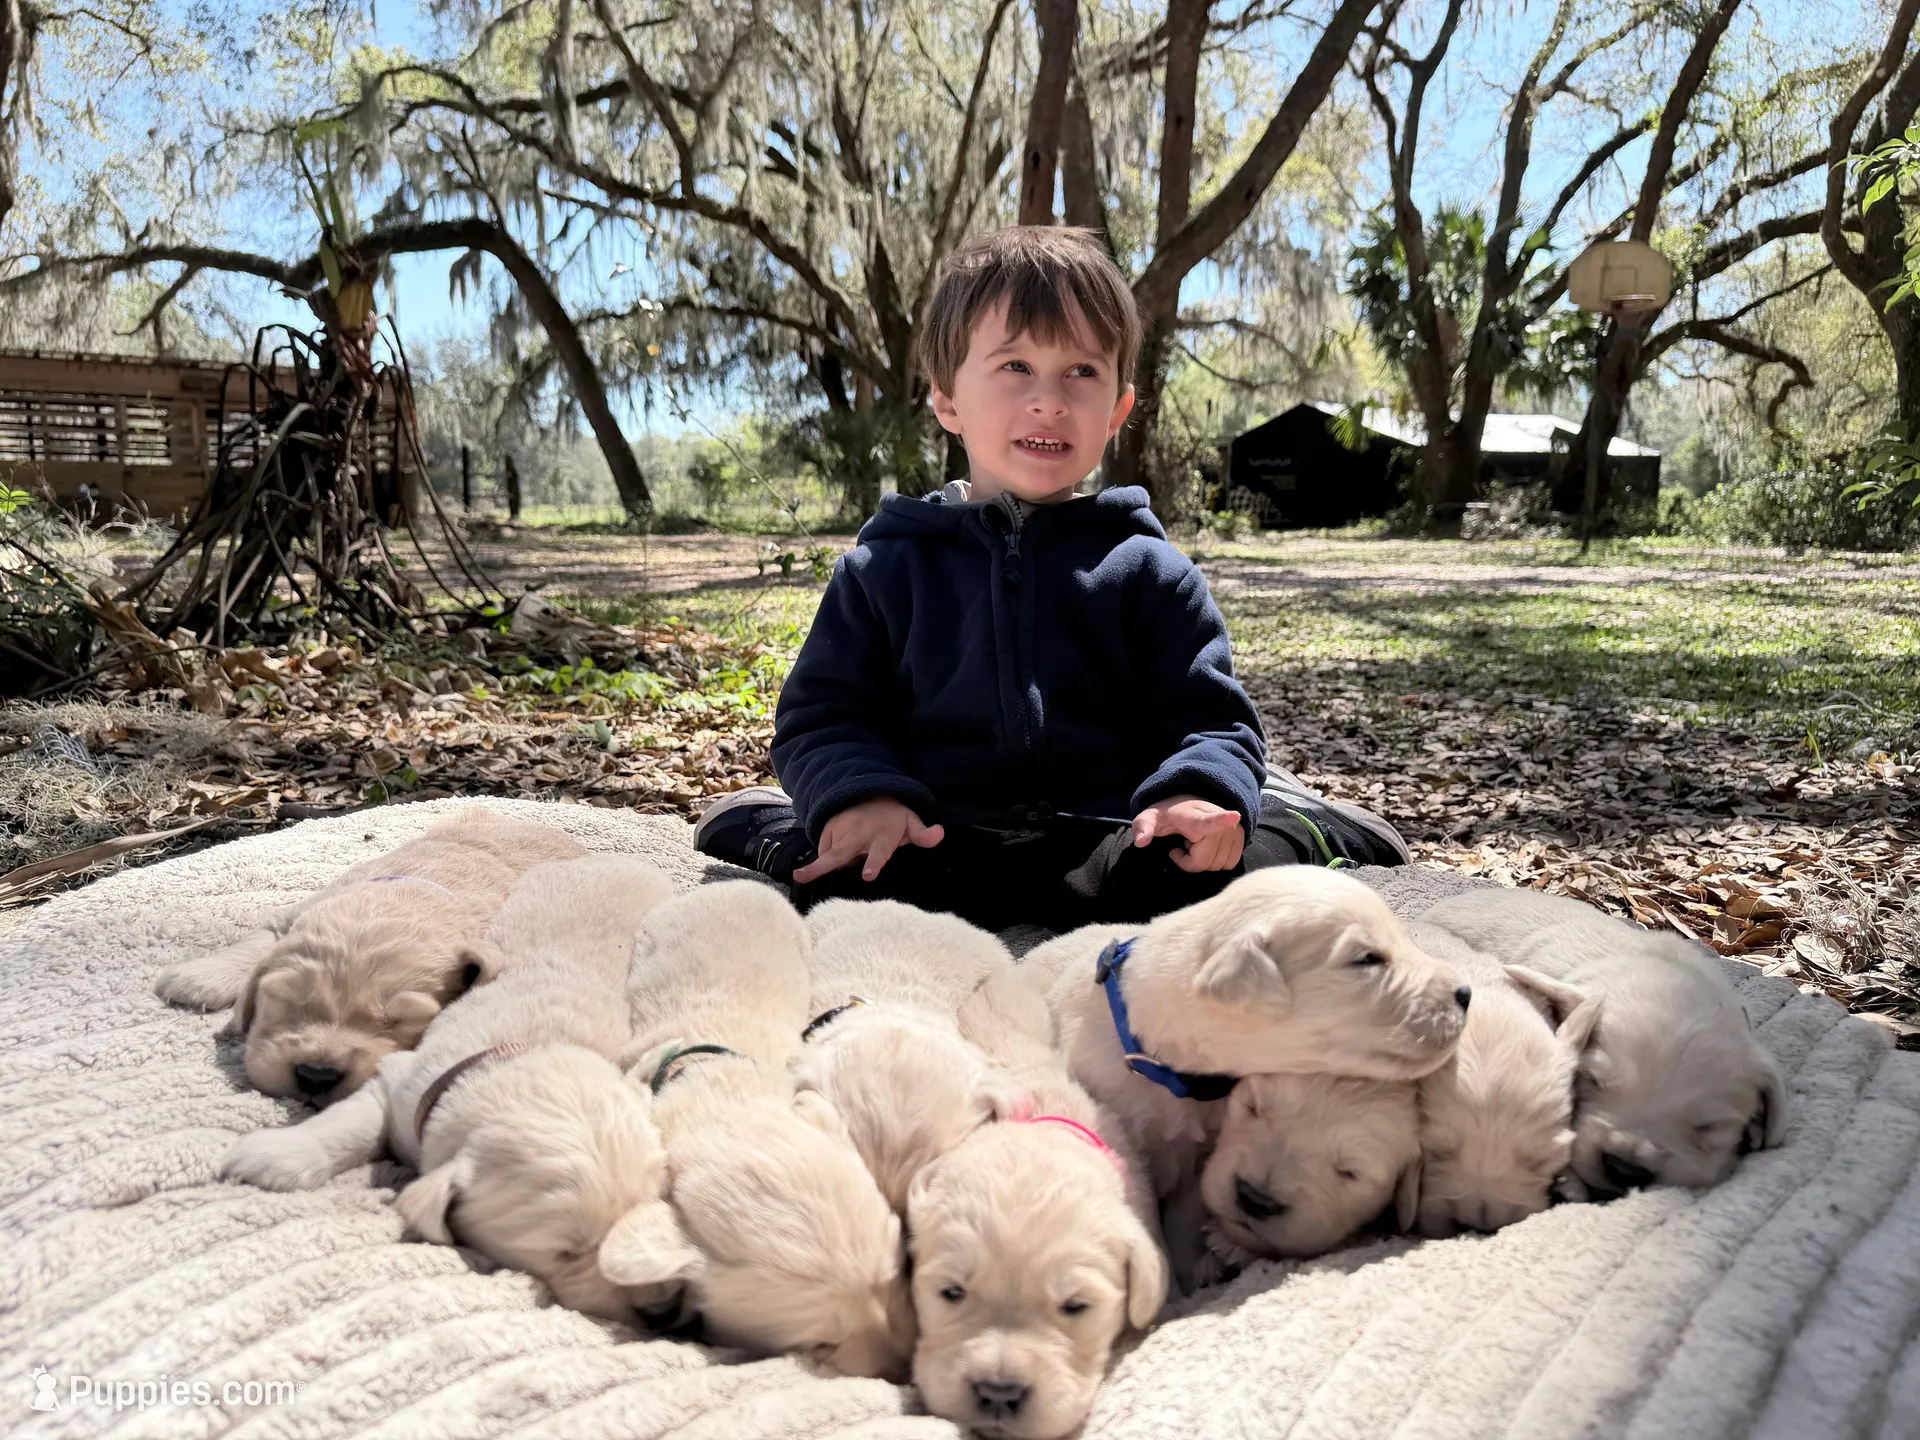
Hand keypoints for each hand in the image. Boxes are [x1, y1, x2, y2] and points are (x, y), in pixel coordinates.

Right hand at [793, 798, 945, 883]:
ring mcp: (842, 830)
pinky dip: (830, 854)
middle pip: (839, 854)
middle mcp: (859, 834)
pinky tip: (845, 846)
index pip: (879, 852)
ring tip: (855, 851)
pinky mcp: (828, 827)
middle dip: (820, 867)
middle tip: (801, 876)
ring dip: (836, 861)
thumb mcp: (910, 823)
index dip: (874, 864)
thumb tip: (939, 833)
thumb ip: (922, 833)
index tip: (867, 876)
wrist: (870, 794)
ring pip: (831, 855)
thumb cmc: (892, 817)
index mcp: (883, 836)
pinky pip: (825, 849)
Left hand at [1131, 795, 1244, 873]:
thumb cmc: (1168, 815)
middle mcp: (1220, 821)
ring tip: (1195, 844)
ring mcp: (1234, 829)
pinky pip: (1227, 865)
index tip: (1234, 816)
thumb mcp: (1149, 818)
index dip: (1222, 819)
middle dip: (1189, 861)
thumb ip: (1143, 827)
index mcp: (1196, 816)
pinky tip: (1207, 847)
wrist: (1189, 804)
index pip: (1209, 820)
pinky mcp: (1241, 838)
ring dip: (1202, 862)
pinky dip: (1215, 862)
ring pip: (1217, 865)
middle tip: (1182, 846)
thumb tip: (1141, 841)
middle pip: (1205, 861)